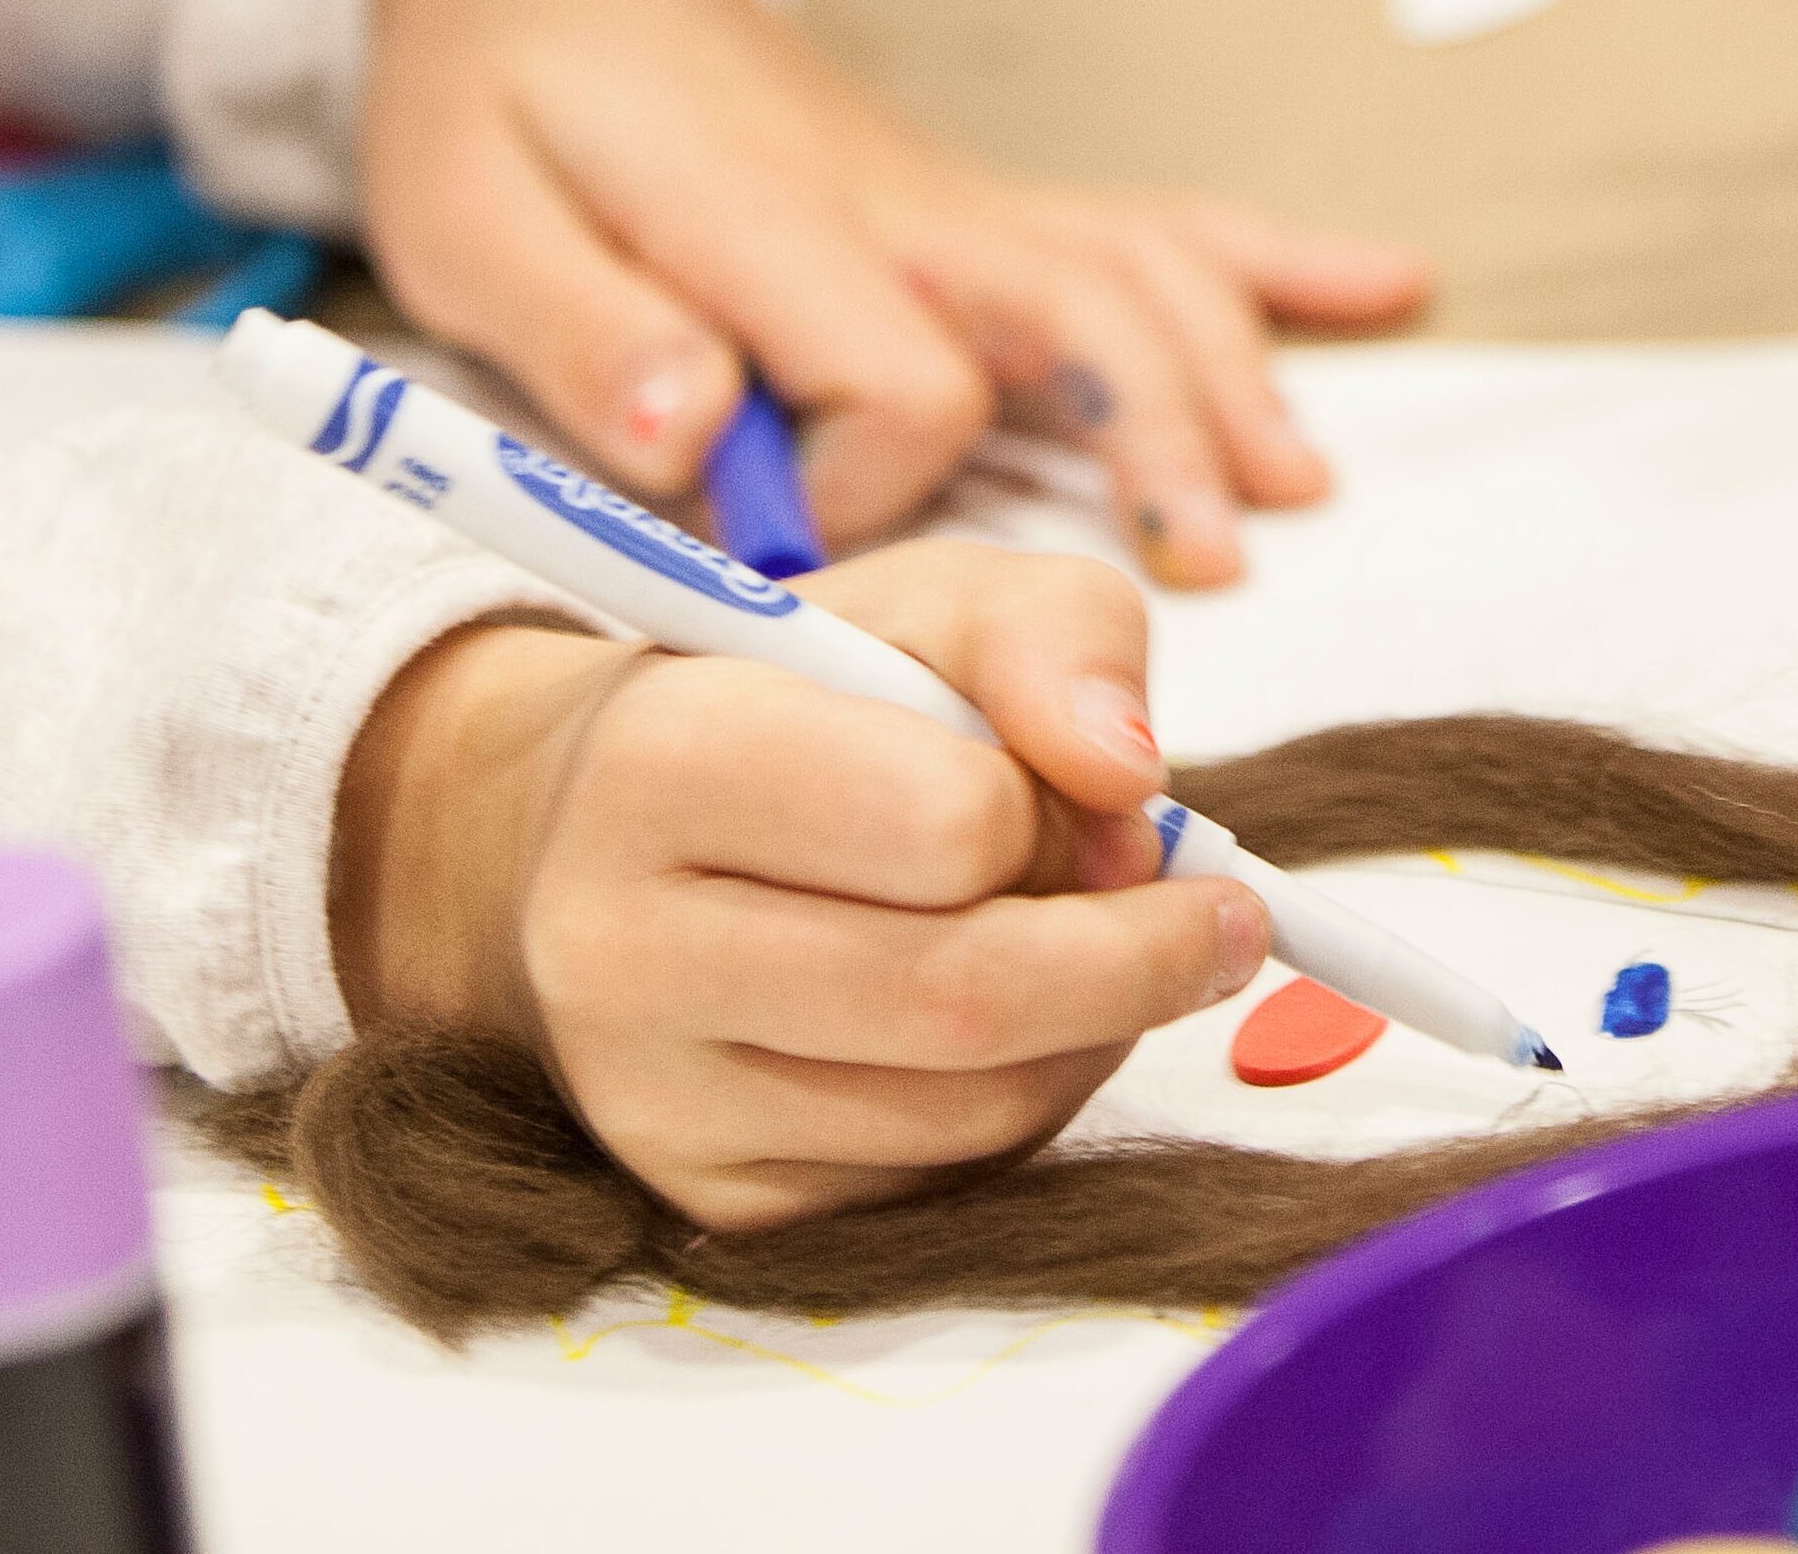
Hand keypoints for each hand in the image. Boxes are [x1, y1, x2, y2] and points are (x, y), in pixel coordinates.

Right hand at [327, 545, 1264, 1229]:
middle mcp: (624, 947)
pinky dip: (1028, 1099)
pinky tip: (1016, 1022)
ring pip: (974, 1108)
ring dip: (1097, 1031)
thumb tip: (1133, 777)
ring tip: (1101, 950)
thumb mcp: (928, 602)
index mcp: (663, 759)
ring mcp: (658, 1097)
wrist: (584, 833)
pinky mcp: (712, 1196)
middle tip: (1213, 913)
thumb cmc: (788, 698)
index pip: (946, 823)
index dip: (1064, 812)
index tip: (1119, 798)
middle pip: (966, 997)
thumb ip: (1056, 637)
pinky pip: (939, 1179)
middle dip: (1136, 957)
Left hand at [356, 0, 1429, 581]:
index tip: (792, 530)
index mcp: (769, 220)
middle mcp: (897, 205)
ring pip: (1135, 273)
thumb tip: (684, 434)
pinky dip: (1271, 254)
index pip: (894, 372)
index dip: (869, 478)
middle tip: (1206, 566)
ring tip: (1290, 489)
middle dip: (1150, 436)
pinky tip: (1387, 285)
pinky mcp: (973, 205)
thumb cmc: (496, 94)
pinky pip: (1144, 220)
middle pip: (1076, 312)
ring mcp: (952, 199)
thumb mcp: (466, 213)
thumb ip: (581, 327)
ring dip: (1227, 375)